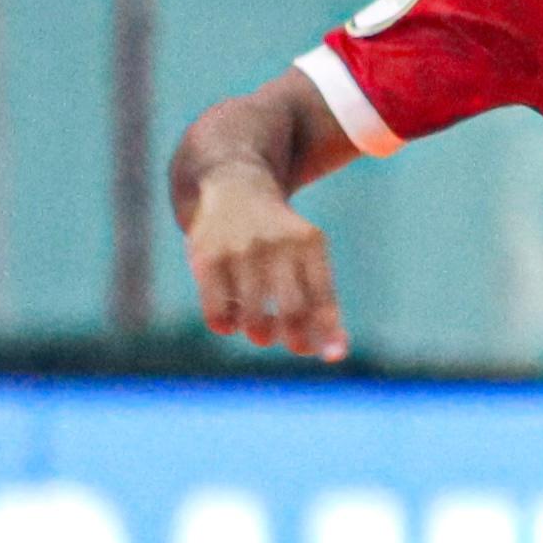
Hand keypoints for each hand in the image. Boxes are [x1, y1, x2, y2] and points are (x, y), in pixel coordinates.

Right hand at [185, 163, 345, 360]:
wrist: (233, 187)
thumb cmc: (278, 240)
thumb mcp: (306, 257)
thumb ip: (321, 305)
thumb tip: (335, 355)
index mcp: (309, 242)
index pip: (322, 298)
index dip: (327, 333)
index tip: (330, 355)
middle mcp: (275, 244)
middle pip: (291, 311)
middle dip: (295, 339)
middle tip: (293, 344)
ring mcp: (239, 250)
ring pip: (253, 318)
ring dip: (259, 333)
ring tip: (259, 327)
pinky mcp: (207, 258)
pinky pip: (218, 315)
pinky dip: (226, 326)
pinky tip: (231, 318)